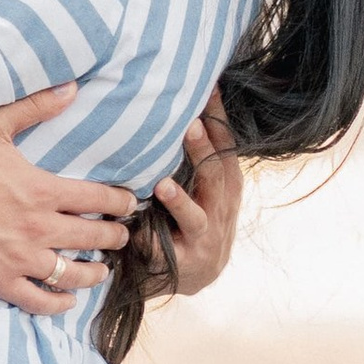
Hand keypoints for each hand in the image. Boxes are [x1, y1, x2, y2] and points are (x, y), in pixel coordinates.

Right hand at [0, 91, 134, 314]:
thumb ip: (35, 108)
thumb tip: (70, 88)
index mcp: (41, 190)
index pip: (99, 199)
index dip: (121, 202)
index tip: (129, 204)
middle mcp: (38, 227)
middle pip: (94, 237)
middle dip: (114, 237)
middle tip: (120, 237)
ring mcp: (19, 258)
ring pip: (73, 274)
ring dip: (94, 273)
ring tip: (100, 270)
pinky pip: (38, 301)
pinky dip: (58, 304)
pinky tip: (66, 300)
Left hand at [151, 95, 243, 298]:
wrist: (197, 274)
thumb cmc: (193, 215)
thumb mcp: (203, 184)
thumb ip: (195, 152)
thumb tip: (178, 99)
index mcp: (227, 185)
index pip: (226, 147)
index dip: (219, 119)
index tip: (209, 89)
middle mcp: (222, 209)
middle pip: (214, 176)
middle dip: (202, 151)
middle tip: (189, 125)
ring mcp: (205, 238)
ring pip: (196, 217)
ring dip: (179, 202)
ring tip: (162, 186)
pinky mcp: (186, 264)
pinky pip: (165, 251)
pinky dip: (150, 240)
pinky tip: (136, 232)